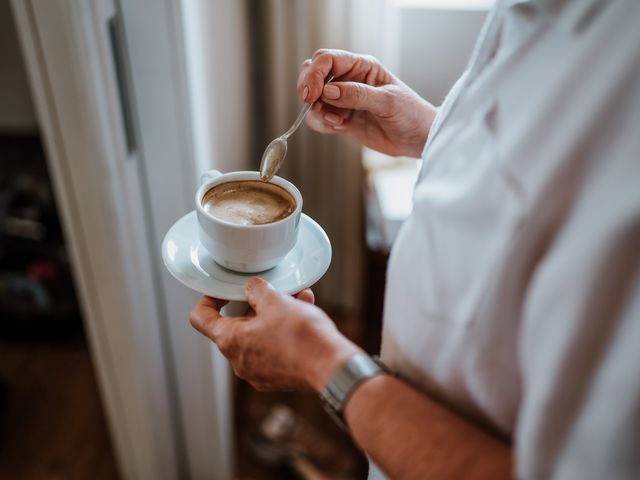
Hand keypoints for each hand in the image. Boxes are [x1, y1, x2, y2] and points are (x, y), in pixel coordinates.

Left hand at [189, 278, 360, 391]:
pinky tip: (304, 314)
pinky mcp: (277, 376)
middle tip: (272, 292)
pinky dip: (285, 331)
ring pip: (259, 335)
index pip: (201, 318)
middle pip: (236, 326)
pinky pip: (274, 348)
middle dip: (255, 305)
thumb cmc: (301, 337)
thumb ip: (257, 290)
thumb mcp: (275, 301)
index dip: (208, 299)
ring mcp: (258, 372)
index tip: (222, 291)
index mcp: (230, 341)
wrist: (331, 368)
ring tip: (297, 299)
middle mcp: (239, 361)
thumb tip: (252, 288)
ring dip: (275, 315)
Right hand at [297, 49, 436, 156]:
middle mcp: (348, 80)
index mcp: (361, 66)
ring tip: (338, 121)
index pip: (327, 60)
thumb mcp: (388, 101)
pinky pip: (319, 118)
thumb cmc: (410, 113)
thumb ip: (357, 95)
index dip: (315, 74)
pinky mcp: (341, 119)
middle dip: (308, 88)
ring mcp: (343, 100)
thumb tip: (328, 90)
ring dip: (317, 110)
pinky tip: (339, 127)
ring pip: (313, 98)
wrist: (417, 138)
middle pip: (313, 73)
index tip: (312, 94)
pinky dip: (321, 123)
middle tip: (313, 105)